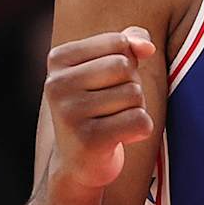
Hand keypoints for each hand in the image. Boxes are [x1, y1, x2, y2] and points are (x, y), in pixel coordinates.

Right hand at [44, 27, 157, 189]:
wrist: (80, 162)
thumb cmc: (100, 106)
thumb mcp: (109, 67)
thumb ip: (128, 43)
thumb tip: (146, 46)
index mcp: (57, 59)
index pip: (117, 42)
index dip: (127, 61)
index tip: (108, 82)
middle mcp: (57, 84)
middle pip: (125, 67)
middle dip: (132, 85)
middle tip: (113, 105)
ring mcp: (69, 113)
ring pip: (134, 94)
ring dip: (136, 108)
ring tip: (113, 121)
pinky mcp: (89, 140)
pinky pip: (140, 121)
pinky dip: (141, 129)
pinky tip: (120, 138)